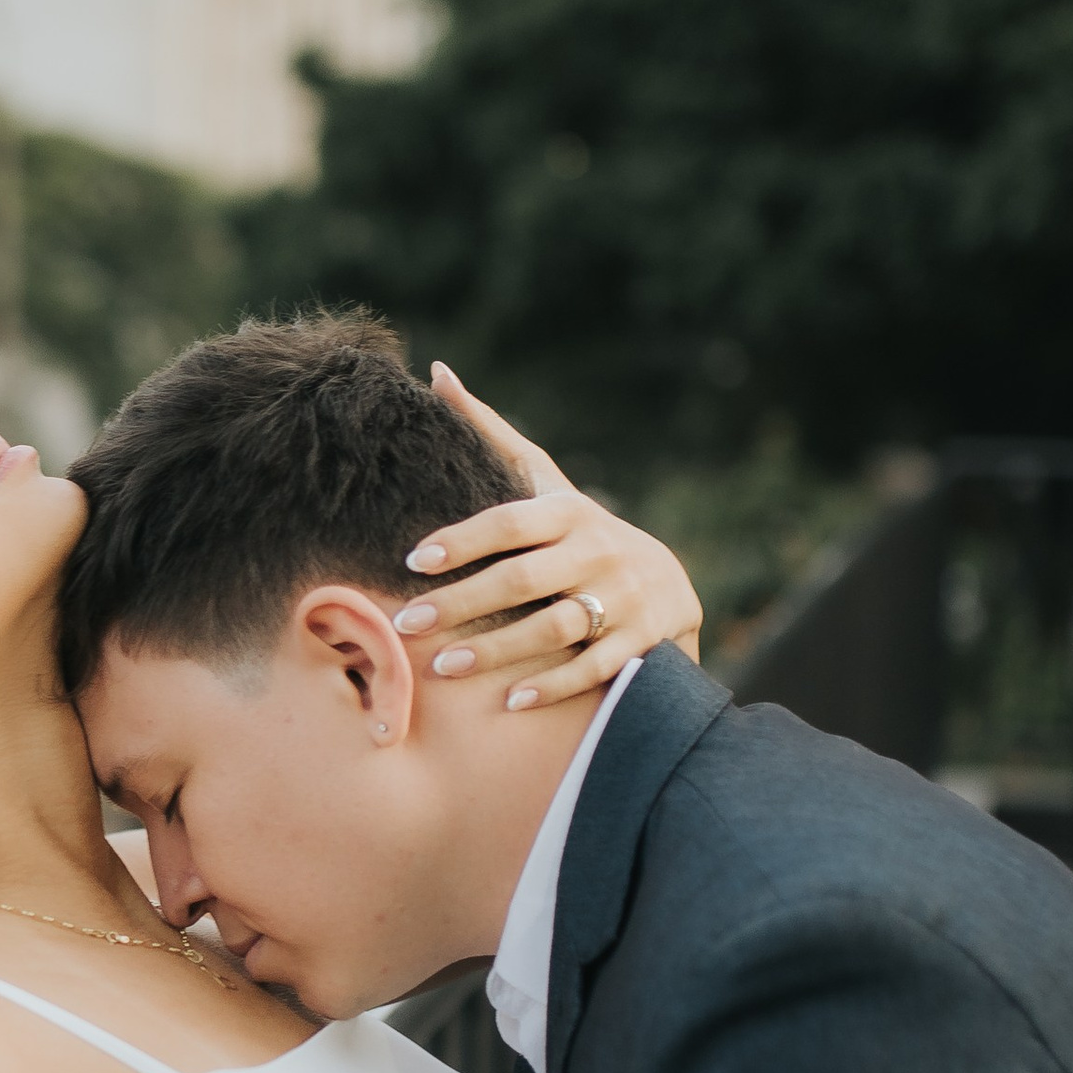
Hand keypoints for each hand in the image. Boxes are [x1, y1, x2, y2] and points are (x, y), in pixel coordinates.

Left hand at [399, 364, 703, 706]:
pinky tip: (510, 702)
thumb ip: (492, 436)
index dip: (462, 540)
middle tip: (406, 623)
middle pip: (521, 579)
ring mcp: (622, 598)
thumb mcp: (546, 484)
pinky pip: (592, 668)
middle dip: (461, 603)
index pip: (508, 523)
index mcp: (568, 512)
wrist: (667, 587)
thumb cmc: (580, 532)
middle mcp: (597, 551)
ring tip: (442, 667)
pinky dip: (553, 685)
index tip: (414, 559)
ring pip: (554, 626)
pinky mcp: (639, 642)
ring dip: (497, 650)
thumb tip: (436, 371)